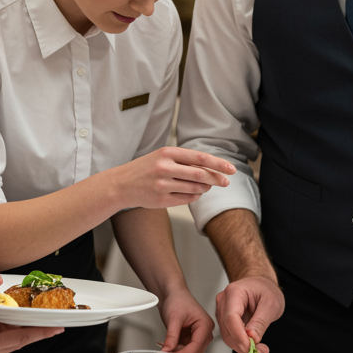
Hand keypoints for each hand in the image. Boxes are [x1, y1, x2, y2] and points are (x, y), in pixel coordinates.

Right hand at [0, 309, 63, 352]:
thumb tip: (12, 318)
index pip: (20, 338)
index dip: (41, 333)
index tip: (56, 329)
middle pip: (15, 344)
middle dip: (33, 334)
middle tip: (50, 325)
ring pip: (5, 347)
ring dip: (17, 337)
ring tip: (31, 325)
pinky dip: (2, 340)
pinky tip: (4, 331)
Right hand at [109, 147, 236, 210]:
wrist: (121, 184)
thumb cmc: (146, 169)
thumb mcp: (162, 157)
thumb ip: (184, 161)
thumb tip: (211, 170)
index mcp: (167, 152)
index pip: (200, 158)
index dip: (218, 164)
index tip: (231, 169)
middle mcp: (165, 167)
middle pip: (200, 174)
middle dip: (217, 179)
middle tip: (226, 182)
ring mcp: (162, 185)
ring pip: (195, 188)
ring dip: (205, 188)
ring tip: (206, 187)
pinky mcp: (161, 200)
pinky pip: (186, 199)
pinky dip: (194, 197)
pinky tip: (194, 193)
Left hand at [157, 290, 214, 352]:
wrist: (173, 294)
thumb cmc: (178, 299)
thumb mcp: (173, 318)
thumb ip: (171, 336)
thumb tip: (167, 351)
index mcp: (205, 325)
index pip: (196, 346)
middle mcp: (204, 332)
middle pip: (194, 352)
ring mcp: (198, 336)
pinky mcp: (190, 339)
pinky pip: (184, 350)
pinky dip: (174, 352)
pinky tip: (165, 350)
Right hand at [215, 275, 284, 352]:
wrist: (261, 285)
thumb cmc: (266, 290)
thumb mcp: (271, 304)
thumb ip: (260, 322)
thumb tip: (252, 339)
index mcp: (234, 292)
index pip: (231, 318)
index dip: (240, 336)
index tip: (251, 349)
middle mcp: (224, 301)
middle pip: (228, 329)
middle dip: (243, 345)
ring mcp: (222, 310)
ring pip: (228, 335)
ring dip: (242, 347)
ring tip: (260, 350)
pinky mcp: (224, 320)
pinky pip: (230, 335)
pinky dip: (241, 343)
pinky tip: (252, 345)